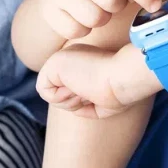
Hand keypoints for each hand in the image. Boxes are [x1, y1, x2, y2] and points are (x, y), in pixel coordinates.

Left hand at [37, 44, 162, 118]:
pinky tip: (76, 87)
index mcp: (85, 62)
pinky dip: (60, 98)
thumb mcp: (103, 99)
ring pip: (52, 96)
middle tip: (91, 92)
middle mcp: (72, 58)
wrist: (123, 77)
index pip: (72, 93)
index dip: (82, 102)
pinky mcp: (52, 63)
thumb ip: (87, 100)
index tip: (97, 94)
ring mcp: (62, 59)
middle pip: (61, 96)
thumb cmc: (120, 90)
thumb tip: (75, 108)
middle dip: (75, 103)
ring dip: (70, 102)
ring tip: (86, 88)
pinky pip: (44, 91)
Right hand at [41, 0, 160, 40]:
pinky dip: (83, 29)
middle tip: (111, 3)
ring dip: (101, 19)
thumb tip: (154, 0)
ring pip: (96, 18)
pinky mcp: (49, 11)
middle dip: (117, 6)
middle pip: (112, 0)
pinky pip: (77, 30)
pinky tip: (80, 18)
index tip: (155, 6)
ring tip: (95, 9)